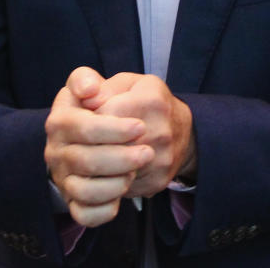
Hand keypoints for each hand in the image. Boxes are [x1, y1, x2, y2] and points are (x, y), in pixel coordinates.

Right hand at [44, 67, 153, 226]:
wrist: (109, 135)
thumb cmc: (107, 107)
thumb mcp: (97, 85)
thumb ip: (87, 79)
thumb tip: (90, 90)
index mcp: (60, 120)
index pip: (82, 126)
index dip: (113, 129)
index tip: (140, 126)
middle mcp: (56, 151)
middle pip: (85, 160)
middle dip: (121, 158)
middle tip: (147, 153)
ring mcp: (63, 178)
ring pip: (84, 191)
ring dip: (115, 184)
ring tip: (136, 171)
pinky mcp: (73, 201)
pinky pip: (85, 215)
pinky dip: (104, 210)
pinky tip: (123, 195)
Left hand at [94, 73, 196, 196]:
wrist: (183, 130)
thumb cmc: (146, 101)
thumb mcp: (127, 83)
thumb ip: (102, 85)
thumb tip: (86, 98)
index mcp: (152, 101)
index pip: (106, 115)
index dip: (89, 118)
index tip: (85, 119)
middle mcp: (161, 132)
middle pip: (110, 145)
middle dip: (92, 143)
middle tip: (85, 140)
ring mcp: (161, 160)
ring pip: (114, 169)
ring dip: (99, 164)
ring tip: (95, 153)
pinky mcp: (157, 182)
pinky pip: (122, 185)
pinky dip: (111, 178)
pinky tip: (109, 168)